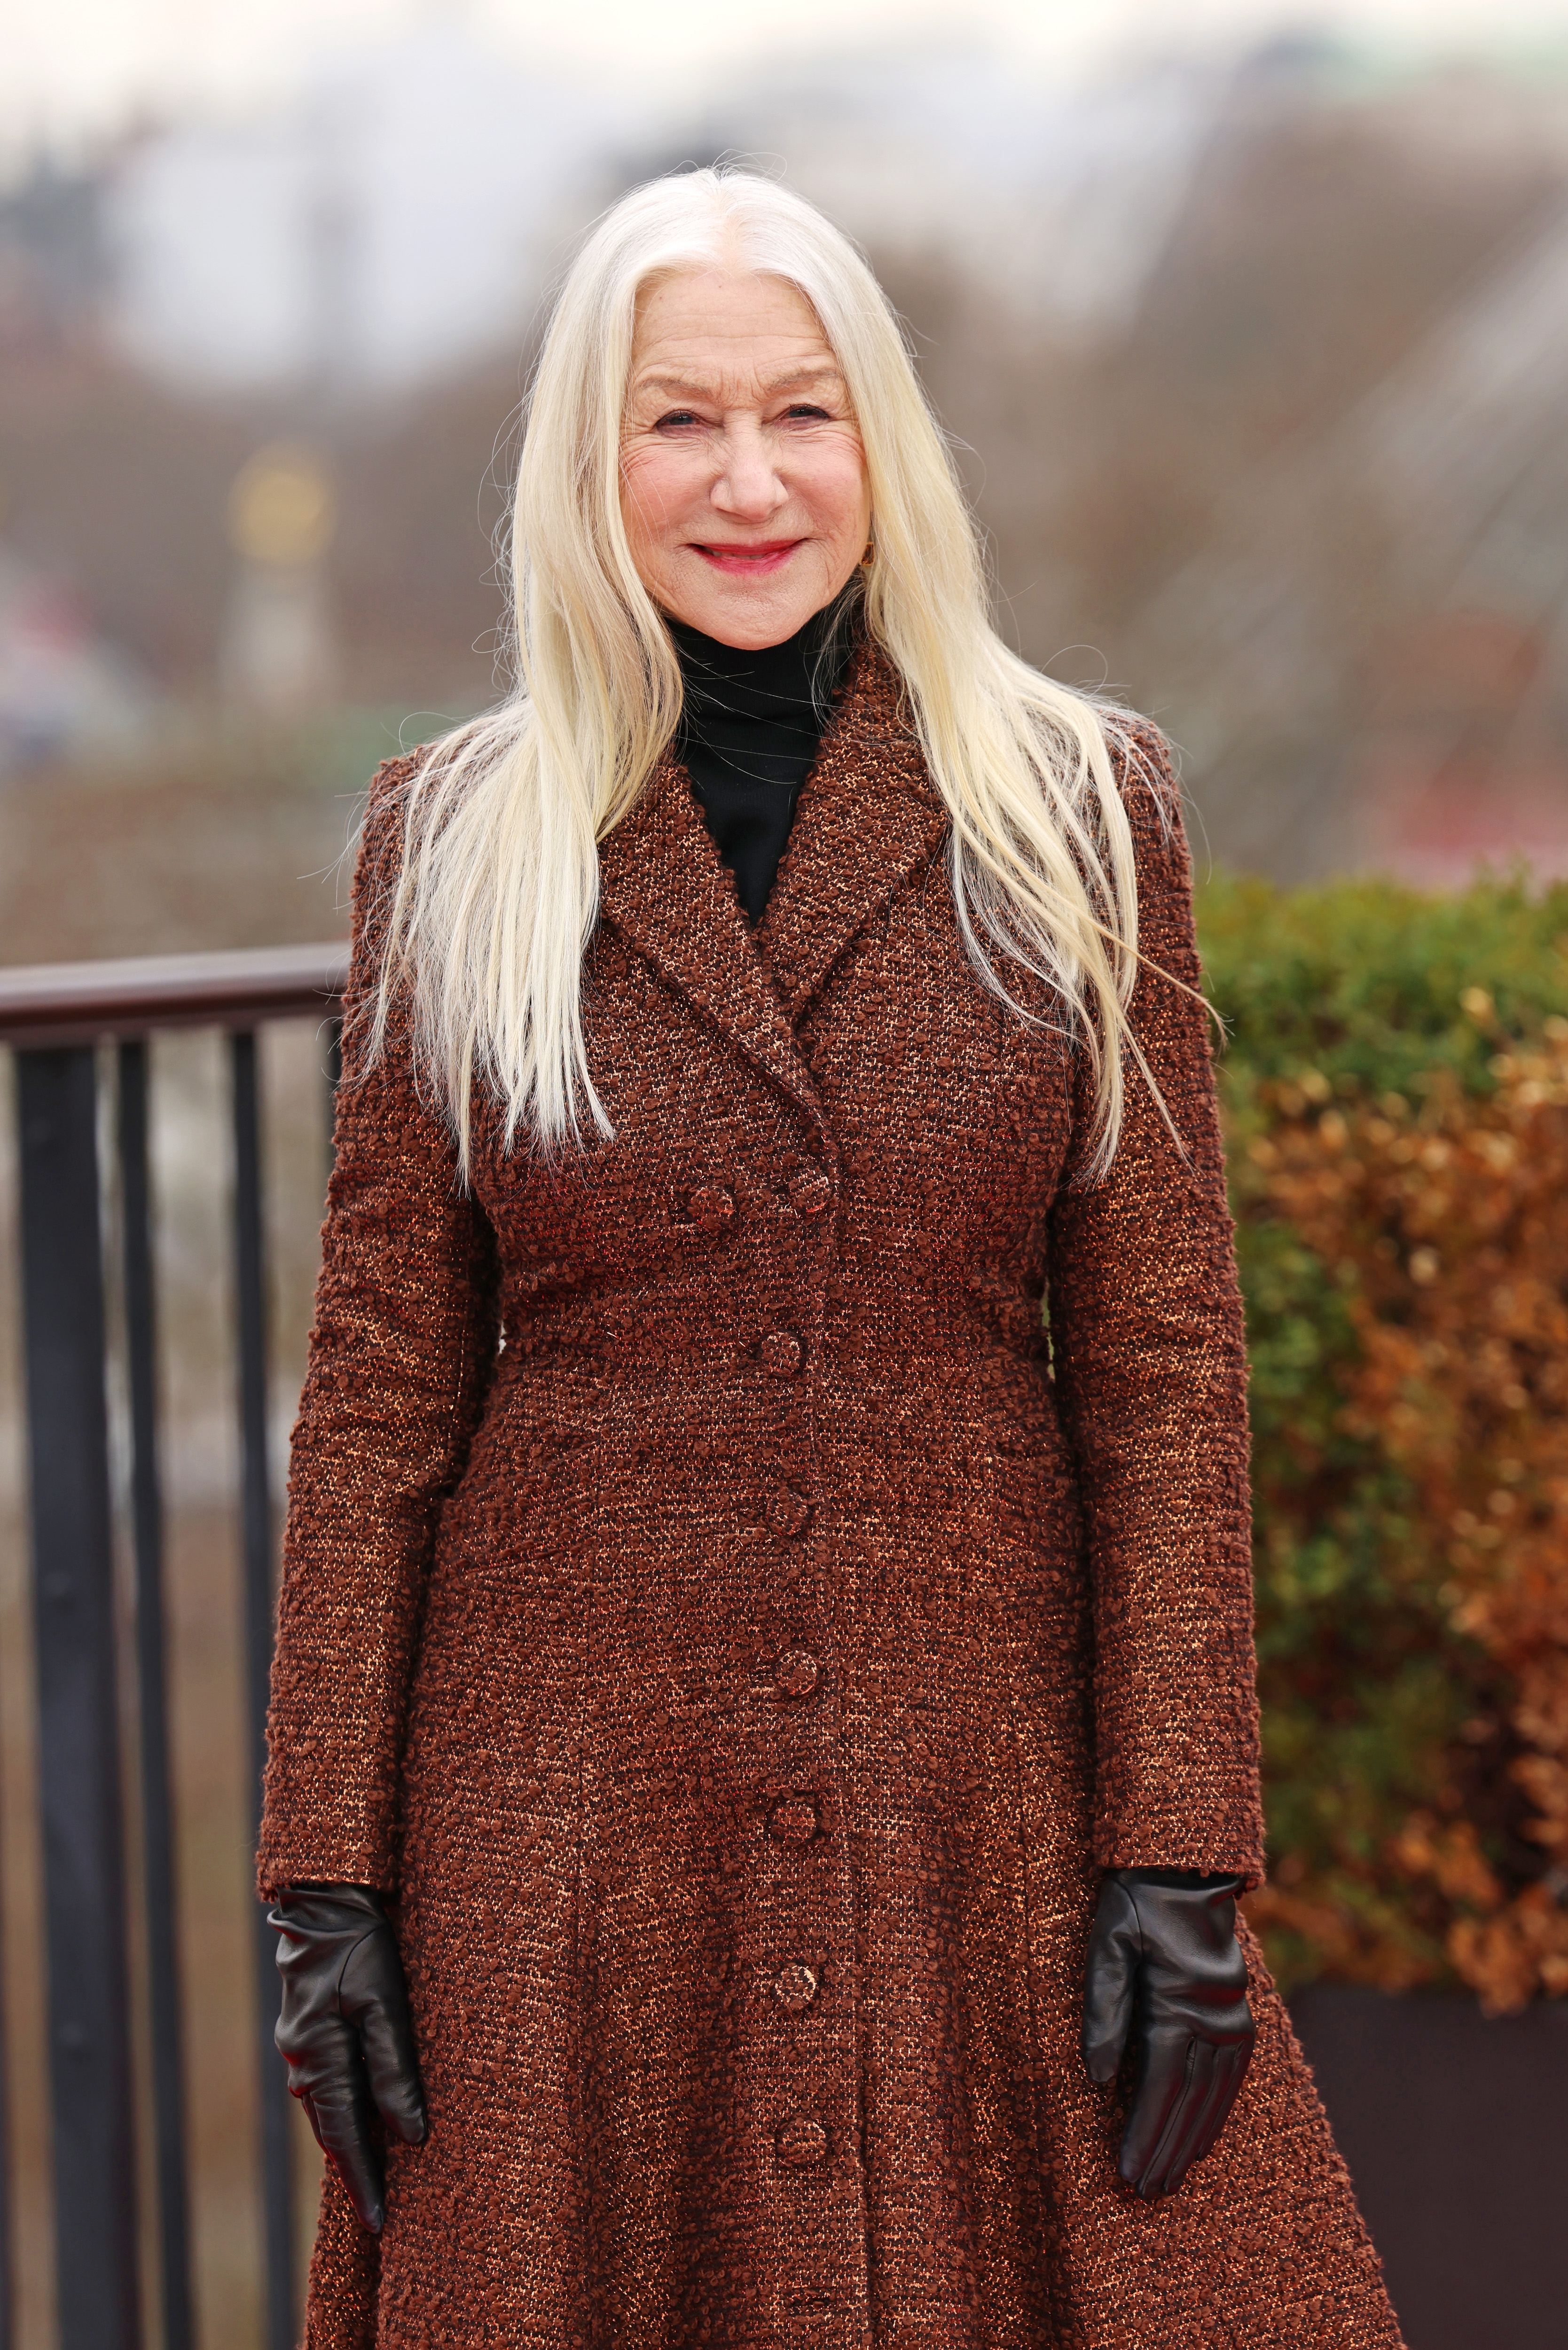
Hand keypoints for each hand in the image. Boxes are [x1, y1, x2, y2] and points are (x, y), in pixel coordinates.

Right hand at [269, 1884, 425, 2232]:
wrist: (327, 1898)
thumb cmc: (362, 1944)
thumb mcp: (386, 2002)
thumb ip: (395, 2068)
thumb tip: (411, 2134)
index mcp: (317, 2055)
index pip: (345, 2136)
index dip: (363, 2180)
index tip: (379, 2222)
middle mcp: (300, 2057)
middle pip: (331, 2129)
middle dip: (355, 2170)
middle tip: (381, 2213)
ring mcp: (299, 2044)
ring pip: (328, 2108)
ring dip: (350, 2141)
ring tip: (376, 2178)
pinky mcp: (307, 2029)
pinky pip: (326, 2084)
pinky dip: (344, 2109)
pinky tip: (362, 2120)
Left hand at [1081, 1866, 1253, 2199]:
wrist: (1185, 1872)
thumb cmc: (1135, 1905)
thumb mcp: (1107, 1946)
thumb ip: (1103, 2010)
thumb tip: (1095, 2077)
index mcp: (1176, 2003)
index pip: (1159, 2086)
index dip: (1144, 2133)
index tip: (1128, 2172)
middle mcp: (1213, 2018)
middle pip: (1188, 2101)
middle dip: (1166, 2150)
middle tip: (1147, 2192)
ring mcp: (1232, 2018)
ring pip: (1213, 2096)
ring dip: (1191, 2142)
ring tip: (1172, 2180)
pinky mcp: (1239, 2016)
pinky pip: (1231, 2078)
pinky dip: (1217, 2114)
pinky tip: (1204, 2142)